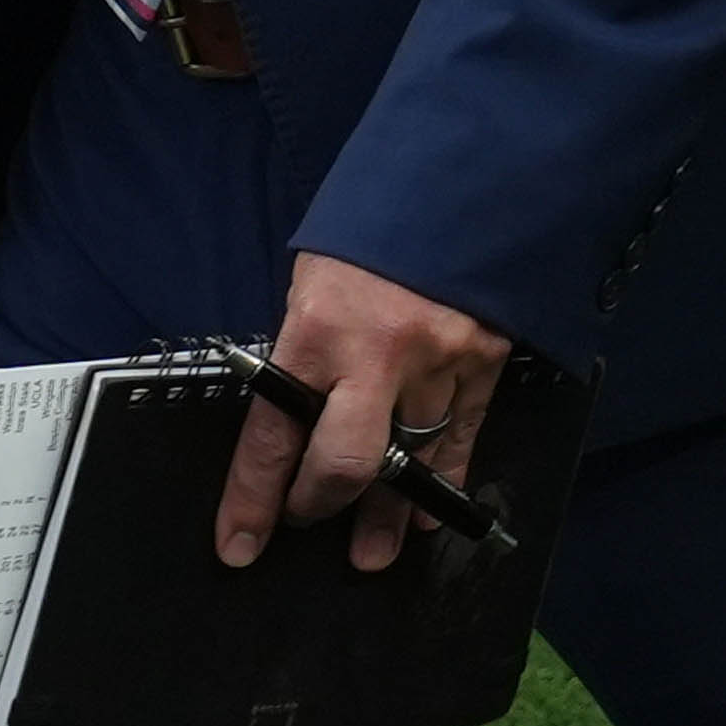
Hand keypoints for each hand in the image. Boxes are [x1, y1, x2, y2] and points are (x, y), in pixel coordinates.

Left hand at [226, 250, 506, 575]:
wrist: (462, 174)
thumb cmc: (373, 226)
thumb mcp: (315, 281)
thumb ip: (308, 349)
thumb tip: (299, 415)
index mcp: (317, 328)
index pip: (274, 437)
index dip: (254, 500)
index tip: (240, 544)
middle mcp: (377, 353)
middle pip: (345, 465)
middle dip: (320, 505)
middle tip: (308, 522)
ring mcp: (439, 360)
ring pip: (409, 460)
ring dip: (388, 512)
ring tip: (375, 551)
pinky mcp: (486, 360)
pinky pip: (462, 437)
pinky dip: (444, 479)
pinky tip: (428, 512)